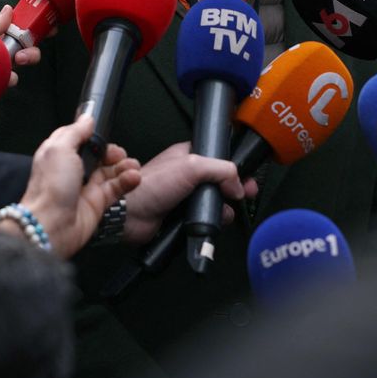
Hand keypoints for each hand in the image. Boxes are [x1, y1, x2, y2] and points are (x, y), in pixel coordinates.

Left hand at [0, 4, 41, 93]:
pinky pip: (6, 82)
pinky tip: (4, 82)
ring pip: (19, 67)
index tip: (50, 29)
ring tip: (11, 72)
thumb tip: (10, 8)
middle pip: (27, 50)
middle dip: (31, 51)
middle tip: (22, 56)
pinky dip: (8, 81)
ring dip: (21, 66)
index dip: (37, 29)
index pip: (21, 31)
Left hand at [12, 115, 141, 257]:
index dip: (92, 134)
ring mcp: (85, 187)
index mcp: (59, 154)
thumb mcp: (59, 149)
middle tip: (119, 154)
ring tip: (133, 166)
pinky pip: (116, 189)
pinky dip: (128, 182)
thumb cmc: (50, 188)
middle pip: (98, 155)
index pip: (78, 138)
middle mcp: (72, 170)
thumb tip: (87, 119)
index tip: (104, 132)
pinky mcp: (97, 203)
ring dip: (124, 167)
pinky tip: (134, 178)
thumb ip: (75, 131)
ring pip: (110, 172)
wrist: (52, 225)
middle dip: (113, 152)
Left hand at [122, 143, 258, 243]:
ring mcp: (184, 197)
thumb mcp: (191, 167)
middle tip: (242, 195)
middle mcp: (186, 176)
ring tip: (223, 210)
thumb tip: (238, 183)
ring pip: (214, 202)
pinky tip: (210, 221)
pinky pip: (204, 218)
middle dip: (233, 190)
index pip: (218, 158)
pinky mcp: (182, 216)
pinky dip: (210, 221)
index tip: (246, 177)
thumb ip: (221, 170)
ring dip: (222, 208)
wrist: (130, 214)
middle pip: (220, 182)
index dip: (234, 167)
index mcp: (188, 156)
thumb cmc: (148, 186)